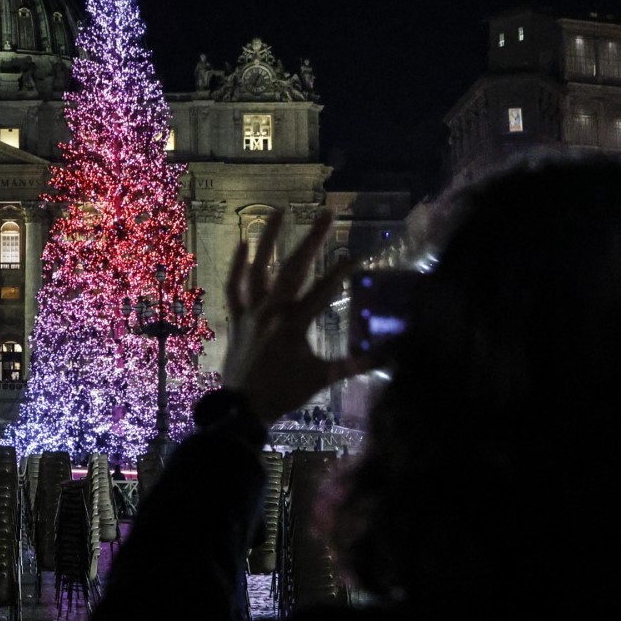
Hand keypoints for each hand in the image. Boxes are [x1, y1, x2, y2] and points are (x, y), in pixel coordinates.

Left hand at [220, 209, 373, 425]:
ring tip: (278, 211)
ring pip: (259, 268)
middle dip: (312, 240)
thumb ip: (353, 365)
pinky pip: (234, 287)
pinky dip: (237, 266)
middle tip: (327, 214)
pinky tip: (242, 244)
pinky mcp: (236, 317)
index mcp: (294, 325)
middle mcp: (271, 312)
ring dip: (269, 239)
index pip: (322, 292)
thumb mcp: (321, 379)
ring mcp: (251, 312)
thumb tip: (386, 358)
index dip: (339, 273)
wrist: (242, 408)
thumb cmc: (284, 393)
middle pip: (293, 269)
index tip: (354, 255)